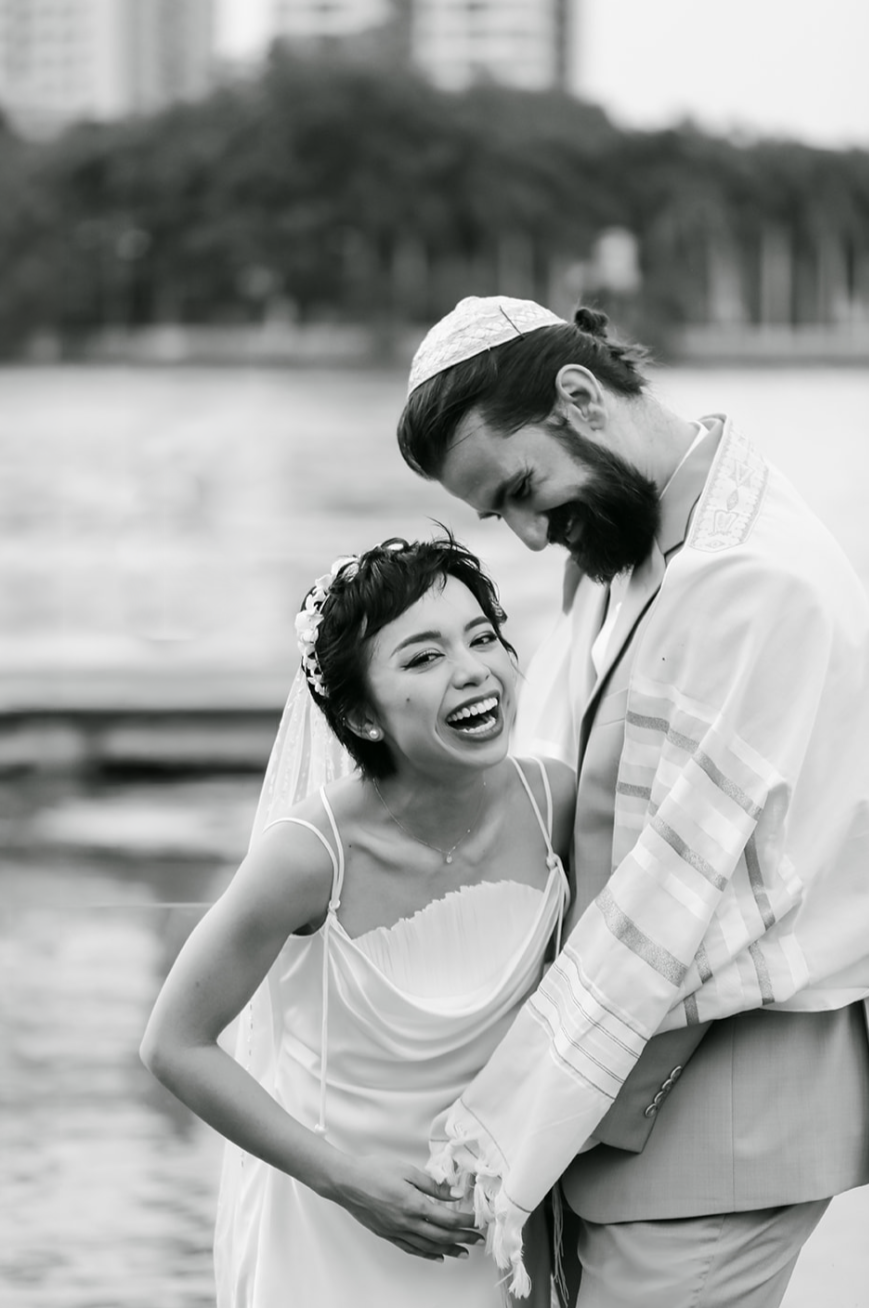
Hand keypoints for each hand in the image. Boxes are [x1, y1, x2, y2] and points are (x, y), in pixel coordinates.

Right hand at [331, 1154, 482, 1260]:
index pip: (448, 1219)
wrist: (347, 1182)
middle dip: (463, 1239)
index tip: (477, 1222)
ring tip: (463, 1252)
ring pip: (428, 1247)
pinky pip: (411, 1249)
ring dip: (449, 1250)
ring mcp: (397, 1231)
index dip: (465, 1222)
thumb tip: (454, 1193)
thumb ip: (432, 1185)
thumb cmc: (374, 1171)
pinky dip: (427, 1254)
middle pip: (442, 1236)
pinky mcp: (388, 1235)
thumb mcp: (407, 1171)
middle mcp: (407, 1222)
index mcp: (414, 1204)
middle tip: (477, 1240)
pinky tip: (436, 1256)